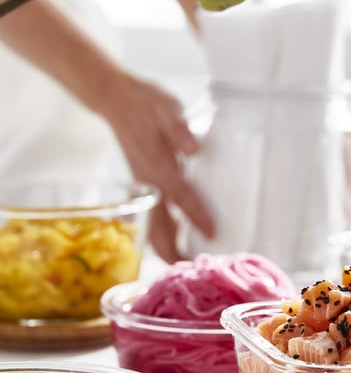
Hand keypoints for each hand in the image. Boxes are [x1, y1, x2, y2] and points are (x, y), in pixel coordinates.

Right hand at [103, 71, 214, 261]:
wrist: (117, 100)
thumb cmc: (147, 103)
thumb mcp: (166, 107)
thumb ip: (179, 128)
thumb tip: (194, 148)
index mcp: (158, 164)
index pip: (181, 195)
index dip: (197, 215)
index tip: (212, 233)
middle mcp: (149, 181)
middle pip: (159, 226)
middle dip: (173, 252)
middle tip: (192, 272)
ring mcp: (144, 186)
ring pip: (153, 226)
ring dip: (166, 247)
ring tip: (185, 264)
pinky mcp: (143, 185)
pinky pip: (152, 217)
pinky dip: (163, 233)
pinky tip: (178, 237)